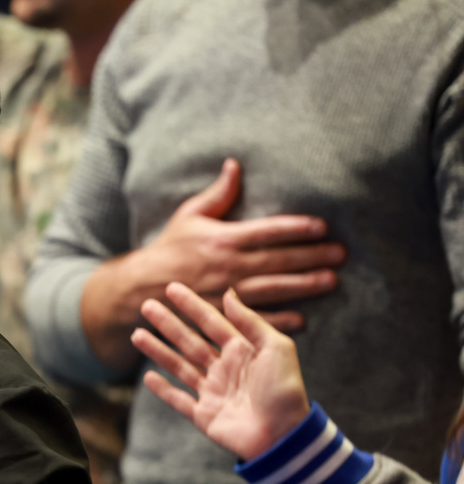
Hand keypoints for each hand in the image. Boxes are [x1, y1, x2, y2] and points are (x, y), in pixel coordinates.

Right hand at [84, 160, 343, 370]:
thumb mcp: (190, 215)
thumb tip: (236, 165)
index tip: (322, 226)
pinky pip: (256, 317)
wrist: (142, 285)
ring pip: (275, 288)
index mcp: (224, 239)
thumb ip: (218, 193)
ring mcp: (227, 292)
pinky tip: (303, 318)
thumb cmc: (170, 248)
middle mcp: (230, 265)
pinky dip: (280, 318)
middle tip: (341, 255)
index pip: (269, 231)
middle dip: (313, 256)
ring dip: (305, 285)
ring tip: (331, 281)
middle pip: (280, 260)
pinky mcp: (222, 313)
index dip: (297, 227)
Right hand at [131, 282, 310, 461]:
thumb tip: (229, 293)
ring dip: (158, 351)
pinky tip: (147, 377)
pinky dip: (163, 390)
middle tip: (146, 306)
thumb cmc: (285, 390)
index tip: (171, 288)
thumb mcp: (276, 347)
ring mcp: (212, 392)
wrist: (284, 436)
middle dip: (168, 324)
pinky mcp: (204, 416)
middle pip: (189, 341)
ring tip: (137, 335)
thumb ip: (250, 321)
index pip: (211, 322)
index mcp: (242, 351)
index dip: (192, 305)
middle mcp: (224, 369)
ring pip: (179, 367)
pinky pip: (179, 400)